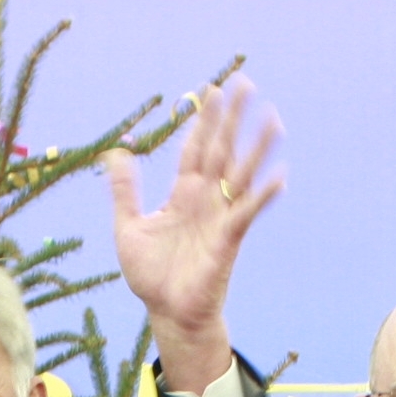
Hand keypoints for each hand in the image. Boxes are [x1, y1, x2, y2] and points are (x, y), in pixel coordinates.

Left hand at [103, 72, 281, 396]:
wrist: (166, 313)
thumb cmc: (151, 276)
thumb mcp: (128, 227)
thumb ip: (125, 192)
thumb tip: (116, 153)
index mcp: (183, 194)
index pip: (195, 148)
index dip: (202, 120)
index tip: (210, 90)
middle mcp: (205, 200)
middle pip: (221, 149)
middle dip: (231, 117)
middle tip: (244, 82)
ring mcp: (220, 217)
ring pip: (242, 174)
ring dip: (257, 146)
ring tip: (273, 117)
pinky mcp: (228, 240)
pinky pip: (247, 213)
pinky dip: (263, 195)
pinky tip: (279, 176)